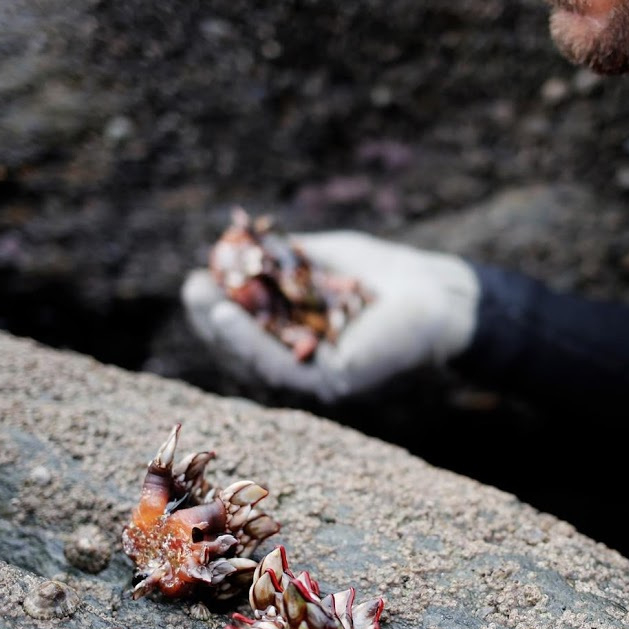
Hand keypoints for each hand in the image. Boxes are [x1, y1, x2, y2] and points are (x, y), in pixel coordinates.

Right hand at [182, 231, 478, 402]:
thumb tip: (242, 246)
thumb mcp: (326, 259)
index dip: (221, 308)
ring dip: (223, 330)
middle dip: (214, 319)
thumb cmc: (386, 274)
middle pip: (247, 348)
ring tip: (200, 297)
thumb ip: (288, 259)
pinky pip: (281, 365)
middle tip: (191, 286)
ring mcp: (319, 377)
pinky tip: (228, 315)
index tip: (199, 278)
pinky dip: (250, 342)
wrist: (437, 293)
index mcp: (304, 338)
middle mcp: (308, 363)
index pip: (251, 329)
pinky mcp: (333, 382)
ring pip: (257, 359)